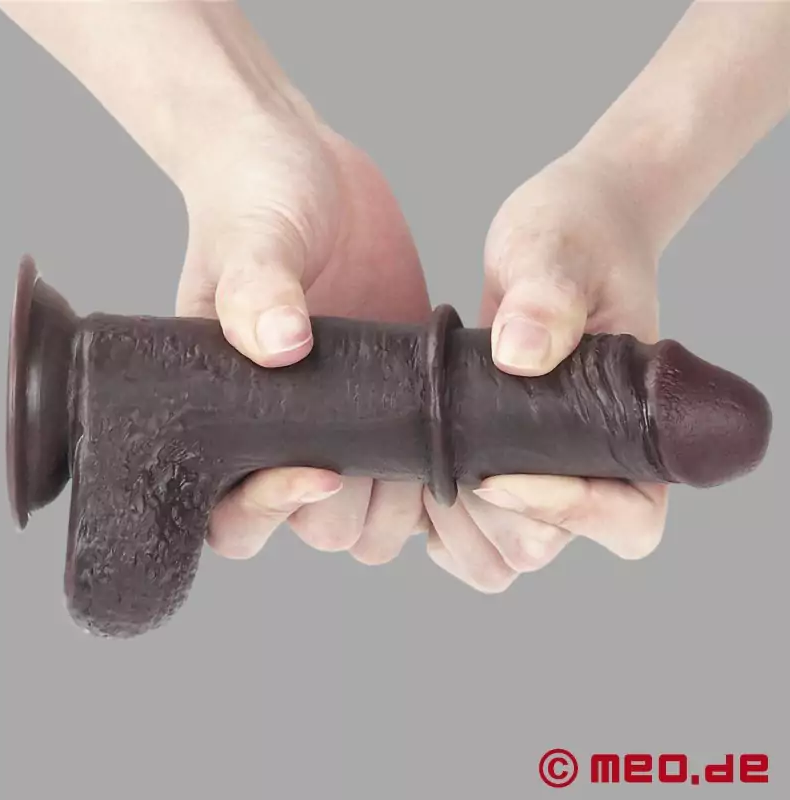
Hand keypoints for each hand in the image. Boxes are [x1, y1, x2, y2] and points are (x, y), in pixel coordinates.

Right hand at [175, 109, 430, 564]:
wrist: (308, 167)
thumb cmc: (252, 198)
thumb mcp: (249, 237)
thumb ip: (255, 288)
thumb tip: (279, 346)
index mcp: (228, 414)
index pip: (231, 512)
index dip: (271, 509)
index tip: (323, 467)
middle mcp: (286, 431)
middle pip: (318, 529)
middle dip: (355, 512)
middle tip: (394, 459)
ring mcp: (347, 422)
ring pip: (373, 518)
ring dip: (404, 506)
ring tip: (434, 453)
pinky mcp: (395, 400)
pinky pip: (417, 471)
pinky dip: (445, 477)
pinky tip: (465, 440)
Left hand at [425, 152, 668, 591]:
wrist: (559, 237)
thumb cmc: (578, 236)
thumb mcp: (559, 251)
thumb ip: (549, 296)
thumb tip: (522, 353)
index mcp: (635, 427)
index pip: (627, 517)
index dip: (568, 511)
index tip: (498, 471)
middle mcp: (593, 462)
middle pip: (548, 547)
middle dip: (489, 519)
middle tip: (448, 459)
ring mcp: (541, 470)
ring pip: (504, 553)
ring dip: (456, 527)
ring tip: (425, 462)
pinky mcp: (496, 464)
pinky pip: (468, 534)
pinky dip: (435, 524)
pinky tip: (412, 470)